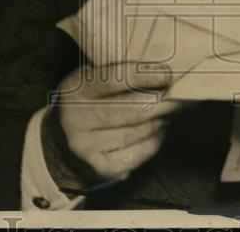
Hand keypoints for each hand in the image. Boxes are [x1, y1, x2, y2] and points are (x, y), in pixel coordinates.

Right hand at [41, 62, 183, 190]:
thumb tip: (158, 69)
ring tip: (173, 108)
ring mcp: (90, 149)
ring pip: (142, 131)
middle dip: (163, 101)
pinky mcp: (104, 169)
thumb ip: (114, 74)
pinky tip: (160, 128)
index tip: (167, 73)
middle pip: (134, 110)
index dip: (145, 76)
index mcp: (75, 92)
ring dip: (163, 118)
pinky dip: (157, 137)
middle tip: (181, 93)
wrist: (58, 150)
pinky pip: (142, 151)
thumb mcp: (86, 83)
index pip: (115, 80)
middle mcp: (79, 122)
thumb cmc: (83, 106)